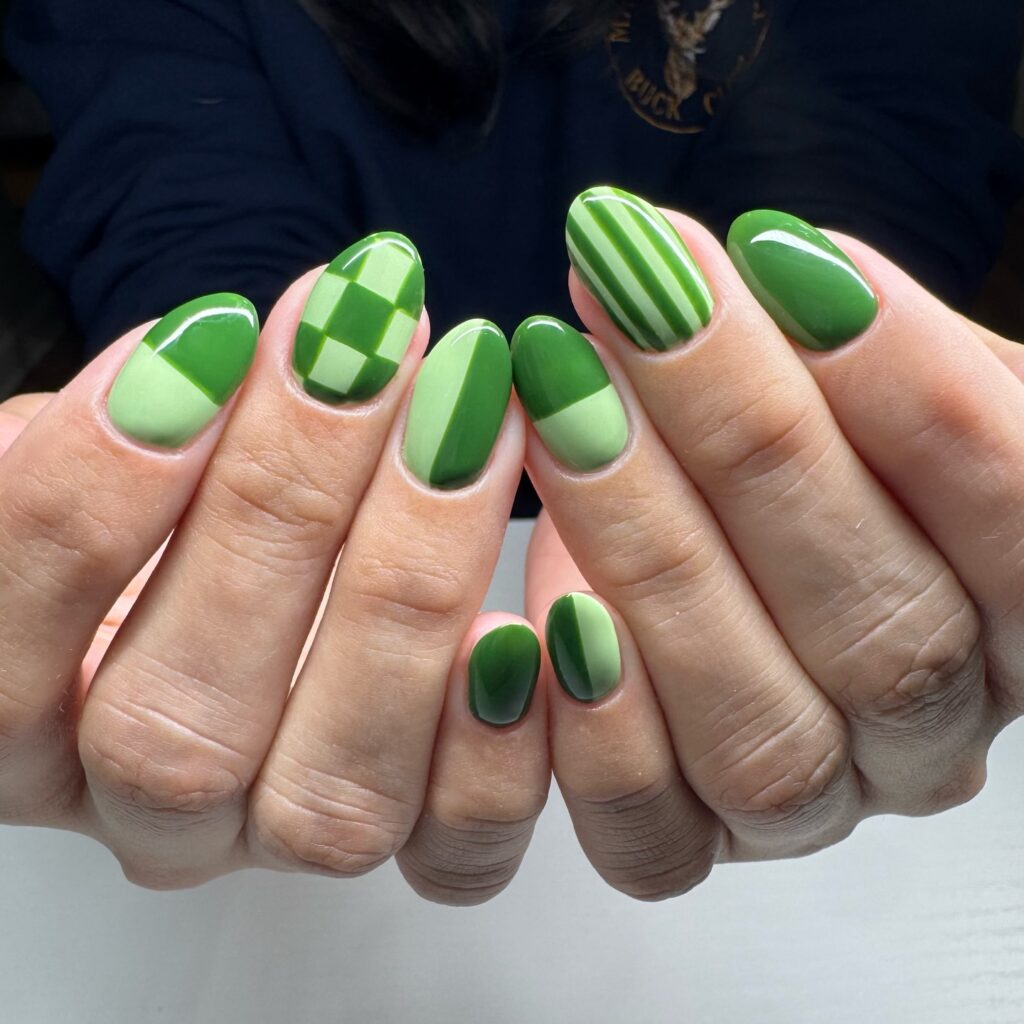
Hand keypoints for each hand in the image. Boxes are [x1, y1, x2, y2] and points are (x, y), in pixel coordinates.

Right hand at [0, 237, 547, 900]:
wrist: (257, 566)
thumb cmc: (169, 504)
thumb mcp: (105, 453)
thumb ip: (112, 437)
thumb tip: (200, 366)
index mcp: (23, 728)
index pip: (6, 661)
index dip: (92, 502)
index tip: (203, 341)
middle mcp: (153, 809)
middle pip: (183, 722)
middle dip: (280, 509)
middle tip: (361, 348)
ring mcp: (285, 836)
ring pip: (335, 791)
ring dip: (410, 586)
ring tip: (470, 414)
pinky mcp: (413, 842)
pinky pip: (458, 851)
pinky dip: (499, 746)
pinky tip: (529, 610)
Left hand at [519, 190, 1023, 899]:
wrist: (721, 537)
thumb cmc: (811, 447)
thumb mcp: (871, 378)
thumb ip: (869, 350)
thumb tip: (791, 280)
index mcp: (1020, 615)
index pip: (1017, 521)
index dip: (914, 395)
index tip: (787, 260)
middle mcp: (928, 730)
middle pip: (878, 627)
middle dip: (749, 444)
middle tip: (640, 300)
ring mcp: (810, 802)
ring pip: (759, 733)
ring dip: (651, 558)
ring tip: (560, 404)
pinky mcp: (688, 839)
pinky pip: (655, 842)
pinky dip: (600, 737)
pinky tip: (542, 614)